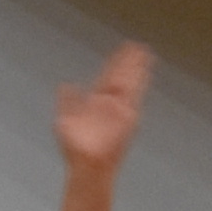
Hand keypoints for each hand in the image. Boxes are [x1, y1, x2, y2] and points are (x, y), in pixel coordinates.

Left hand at [52, 44, 153, 176]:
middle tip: (138, 45)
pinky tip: (145, 72)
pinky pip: (135, 97)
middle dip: (130, 61)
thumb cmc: (76, 148)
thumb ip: (68, 102)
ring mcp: (120, 110)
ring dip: (137, 68)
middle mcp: (110, 104)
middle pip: (122, 76)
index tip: (124, 50)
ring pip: (130, 83)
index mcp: (97, 102)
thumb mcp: (66, 120)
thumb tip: (66, 85)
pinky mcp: (128, 118)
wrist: (86, 165)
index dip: (116, 62)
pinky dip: (140, 84)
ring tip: (145, 53)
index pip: (109, 76)